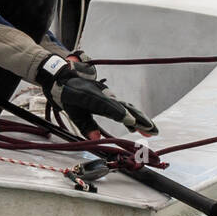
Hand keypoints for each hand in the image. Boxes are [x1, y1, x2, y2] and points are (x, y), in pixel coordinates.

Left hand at [35, 54, 156, 138]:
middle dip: (139, 119)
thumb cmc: (66, 94)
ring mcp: (108, 95)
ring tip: (151, 131)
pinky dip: (132, 115)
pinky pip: (123, 106)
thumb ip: (85, 125)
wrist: (64, 77)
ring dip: (140, 118)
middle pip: (124, 107)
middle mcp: (103, 94)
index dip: (121, 114)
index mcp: (91, 96)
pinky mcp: (109, 96)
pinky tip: (137, 126)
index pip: (109, 107)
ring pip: (127, 106)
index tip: (132, 122)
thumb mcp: (71, 111)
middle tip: (152, 130)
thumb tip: (96, 138)